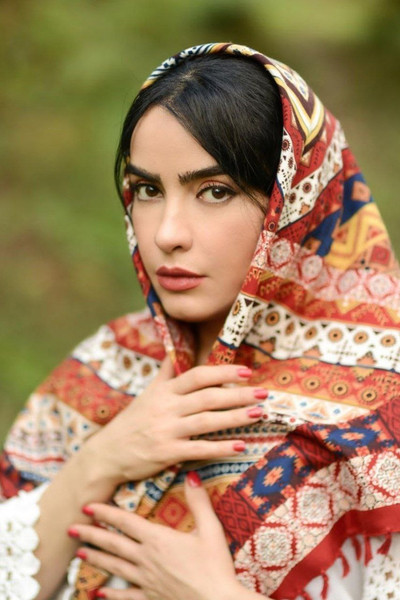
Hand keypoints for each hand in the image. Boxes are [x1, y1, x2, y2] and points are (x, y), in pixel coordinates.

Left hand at [69, 472, 266, 599]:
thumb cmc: (215, 566)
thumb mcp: (211, 529)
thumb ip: (199, 501)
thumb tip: (191, 475)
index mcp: (158, 539)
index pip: (125, 522)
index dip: (105, 513)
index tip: (87, 506)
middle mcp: (147, 559)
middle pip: (113, 544)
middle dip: (90, 534)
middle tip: (71, 528)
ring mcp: (146, 581)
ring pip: (114, 568)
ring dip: (95, 559)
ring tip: (79, 553)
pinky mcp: (151, 598)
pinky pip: (126, 596)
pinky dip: (111, 594)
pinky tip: (99, 593)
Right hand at [84, 358, 265, 485]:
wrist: (107, 454)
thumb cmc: (132, 422)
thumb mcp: (147, 393)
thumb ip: (166, 372)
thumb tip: (175, 347)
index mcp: (164, 391)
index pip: (197, 376)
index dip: (223, 372)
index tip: (246, 372)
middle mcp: (166, 407)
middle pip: (207, 397)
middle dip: (237, 394)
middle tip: (263, 394)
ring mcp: (166, 430)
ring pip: (206, 421)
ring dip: (235, 418)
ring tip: (258, 414)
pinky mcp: (166, 453)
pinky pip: (198, 450)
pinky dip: (220, 448)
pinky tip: (240, 446)